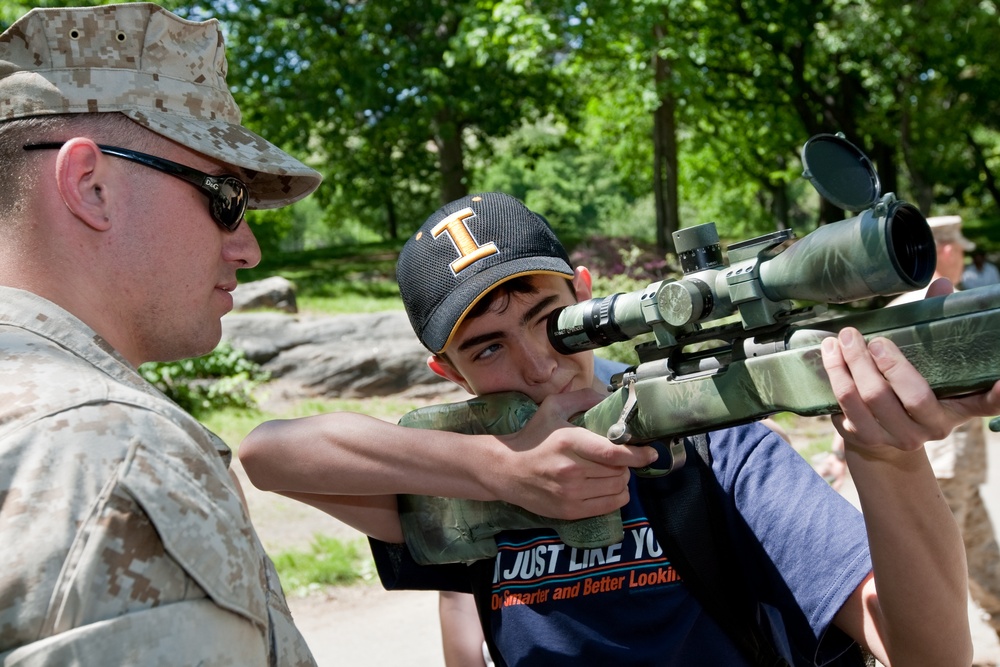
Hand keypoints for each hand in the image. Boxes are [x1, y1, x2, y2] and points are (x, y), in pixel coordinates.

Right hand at [493, 389, 657, 519]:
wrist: (505, 469)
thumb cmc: (532, 437)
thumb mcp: (552, 407)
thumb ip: (582, 398)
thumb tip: (609, 397)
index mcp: (570, 442)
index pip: (614, 454)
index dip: (638, 454)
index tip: (651, 452)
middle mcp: (571, 470)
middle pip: (619, 472)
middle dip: (627, 464)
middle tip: (620, 458)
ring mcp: (570, 493)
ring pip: (617, 489)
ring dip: (622, 479)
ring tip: (613, 471)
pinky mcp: (569, 511)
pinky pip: (609, 506)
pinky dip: (617, 496)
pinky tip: (610, 487)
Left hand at [821, 325, 999, 458]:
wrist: (881, 435)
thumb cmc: (909, 389)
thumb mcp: (930, 367)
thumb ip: (936, 330)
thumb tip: (942, 285)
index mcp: (952, 411)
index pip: (982, 404)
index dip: (996, 396)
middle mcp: (926, 429)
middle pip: (908, 396)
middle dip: (888, 363)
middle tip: (871, 338)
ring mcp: (892, 436)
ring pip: (868, 399)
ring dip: (851, 364)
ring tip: (842, 338)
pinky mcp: (860, 436)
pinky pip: (843, 405)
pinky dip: (834, 375)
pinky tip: (830, 354)